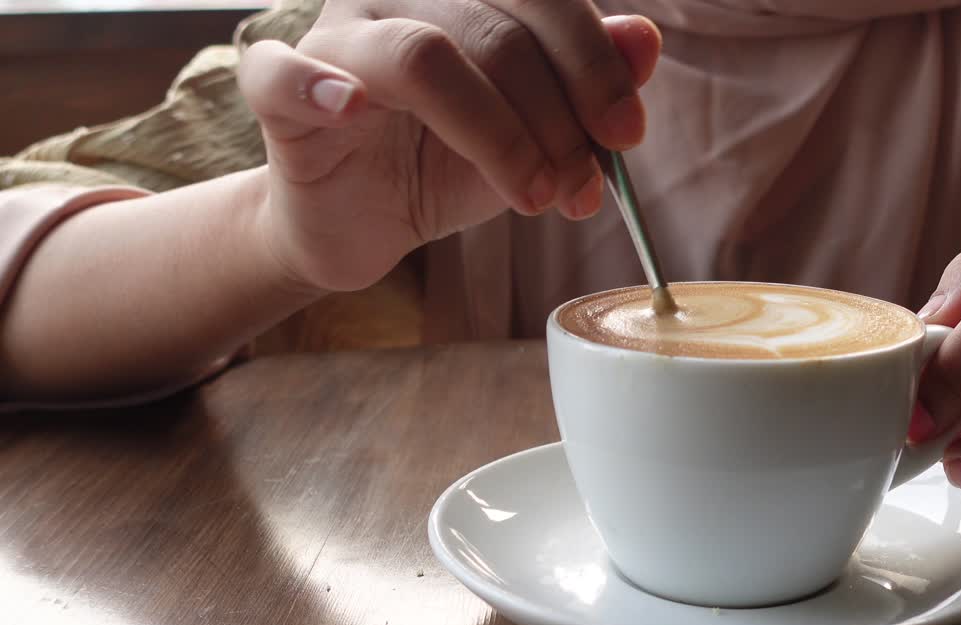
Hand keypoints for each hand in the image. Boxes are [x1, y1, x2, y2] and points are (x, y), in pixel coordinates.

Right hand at [235, 0, 661, 291]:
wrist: (367, 222)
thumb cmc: (450, 164)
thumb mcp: (535, 131)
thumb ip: (586, 84)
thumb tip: (645, 39)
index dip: (592, 62)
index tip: (626, 134)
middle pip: (495, 29)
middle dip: (555, 119)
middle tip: (581, 189)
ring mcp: (336, 34)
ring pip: (424, 56)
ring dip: (496, 135)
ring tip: (532, 198)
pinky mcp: (279, 92)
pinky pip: (282, 73)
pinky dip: (317, 87)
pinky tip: (351, 112)